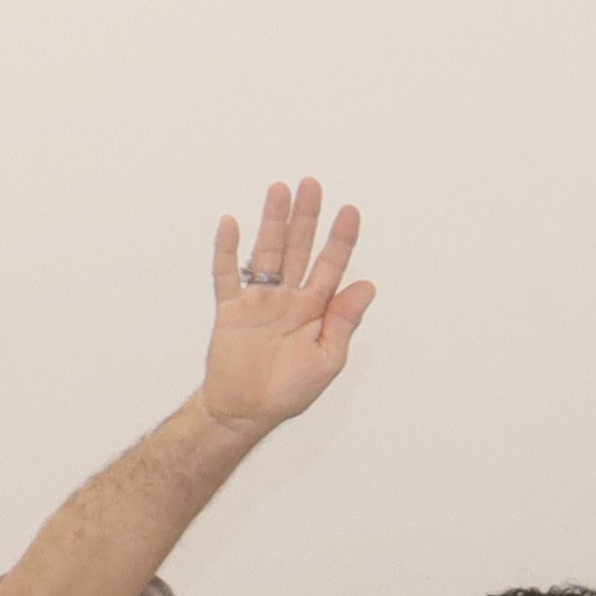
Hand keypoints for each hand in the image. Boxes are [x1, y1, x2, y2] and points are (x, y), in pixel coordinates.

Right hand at [197, 181, 378, 436]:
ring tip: (278, 190)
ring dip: (272, 222)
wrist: (248, 410)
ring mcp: (259, 301)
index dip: (341, 239)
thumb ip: (343, 320)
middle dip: (306, 218)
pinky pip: (227, 275)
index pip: (331, 265)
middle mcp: (288, 298)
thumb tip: (367, 286)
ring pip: (266, 253)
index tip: (350, 211)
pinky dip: (228, 251)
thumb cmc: (291, 389)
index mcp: (316, 308)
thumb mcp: (327, 358)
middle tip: (311, 185)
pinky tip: (232, 224)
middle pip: (298, 248)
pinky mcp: (230, 310)